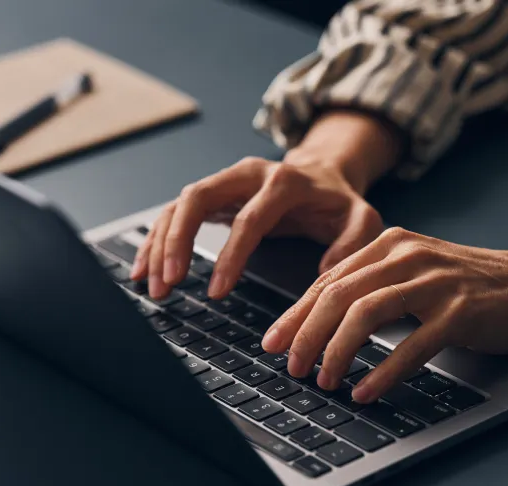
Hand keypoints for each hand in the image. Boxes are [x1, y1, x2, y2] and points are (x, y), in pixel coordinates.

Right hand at [131, 156, 382, 298]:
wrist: (324, 172)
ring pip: (180, 204)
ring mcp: (226, 182)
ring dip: (160, 243)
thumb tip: (326, 274)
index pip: (249, 218)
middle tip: (169, 282)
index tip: (217, 290)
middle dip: (177, 241)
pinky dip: (157, 239)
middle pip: (199, 198)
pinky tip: (145, 267)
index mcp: (283, 182)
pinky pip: (176, 212)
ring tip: (153, 285)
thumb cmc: (339, 201)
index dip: (230, 255)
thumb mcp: (361, 219)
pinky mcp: (214, 194)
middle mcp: (248, 174)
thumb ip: (352, 243)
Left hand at [261, 228, 507, 402]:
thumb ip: (370, 284)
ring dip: (337, 352)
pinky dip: (382, 372)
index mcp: (389, 244)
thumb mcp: (413, 271)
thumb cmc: (467, 283)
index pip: (328, 280)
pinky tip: (365, 390)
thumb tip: (318, 319)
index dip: (295, 314)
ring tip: (324, 380)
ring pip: (365, 315)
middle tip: (292, 366)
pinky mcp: (459, 313)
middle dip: (306, 335)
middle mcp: (406, 257)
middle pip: (338, 295)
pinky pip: (410, 345)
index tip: (273, 342)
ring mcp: (433, 283)